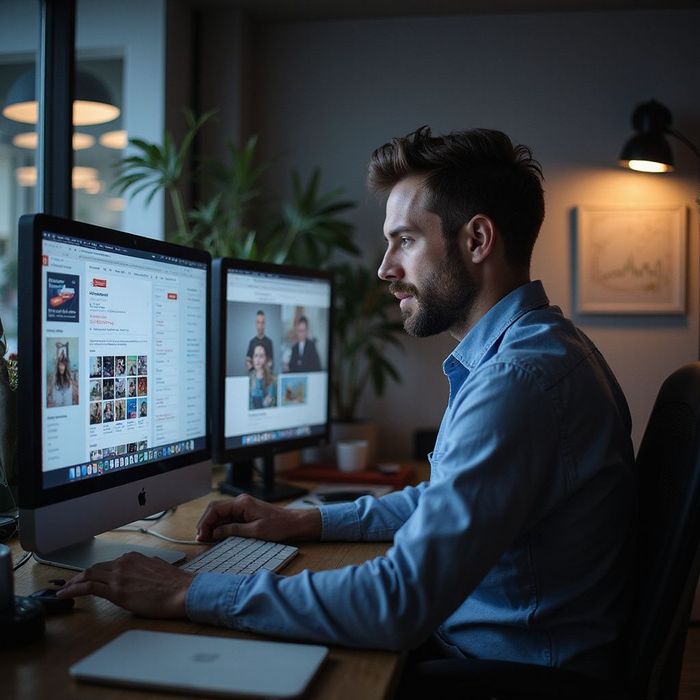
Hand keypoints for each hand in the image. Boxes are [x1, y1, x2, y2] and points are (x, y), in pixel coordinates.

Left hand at [55, 552, 193, 617]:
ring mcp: (119, 576)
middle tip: (70, 584)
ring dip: (73, 583)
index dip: (95, 572)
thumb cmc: (175, 584)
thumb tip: (145, 570)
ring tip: (64, 590)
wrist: (182, 591)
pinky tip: (64, 595)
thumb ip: (147, 566)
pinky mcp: (116, 591)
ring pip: (88, 576)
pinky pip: (88, 588)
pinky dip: (73, 590)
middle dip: (79, 576)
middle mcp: (124, 563)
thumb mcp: (158, 568)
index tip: (89, 577)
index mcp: (134, 558)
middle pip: (94, 568)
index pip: (108, 564)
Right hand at [196, 495, 320, 542]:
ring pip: (221, 515)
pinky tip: (218, 537)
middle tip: (201, 538)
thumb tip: (216, 533)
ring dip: (212, 526)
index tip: (201, 534)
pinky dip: (221, 527)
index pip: (215, 508)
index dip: (205, 522)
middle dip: (206, 523)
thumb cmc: (279, 525)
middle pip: (215, 510)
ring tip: (206, 539)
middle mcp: (241, 502)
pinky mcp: (246, 514)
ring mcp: (243, 508)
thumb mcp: (256, 531)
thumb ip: (234, 530)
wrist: (294, 523)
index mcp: (242, 503)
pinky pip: (228, 519)